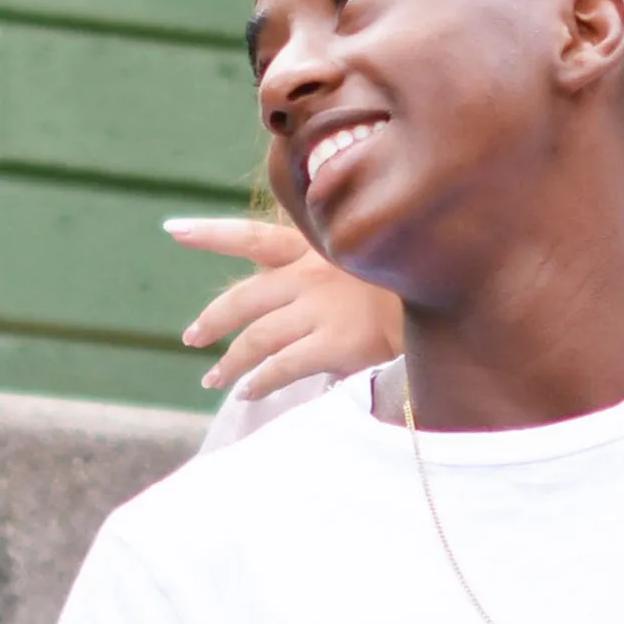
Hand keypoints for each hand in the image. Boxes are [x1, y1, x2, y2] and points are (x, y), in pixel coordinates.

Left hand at [166, 215, 401, 399]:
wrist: (450, 294)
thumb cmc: (410, 277)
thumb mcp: (366, 255)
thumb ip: (334, 266)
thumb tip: (305, 285)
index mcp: (315, 246)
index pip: (252, 236)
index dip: (210, 234)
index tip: (172, 231)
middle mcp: (310, 274)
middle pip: (243, 299)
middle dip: (213, 320)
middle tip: (193, 336)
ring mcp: (321, 309)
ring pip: (257, 339)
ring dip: (231, 362)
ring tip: (215, 378)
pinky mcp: (336, 343)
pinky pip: (282, 367)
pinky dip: (259, 382)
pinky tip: (248, 392)